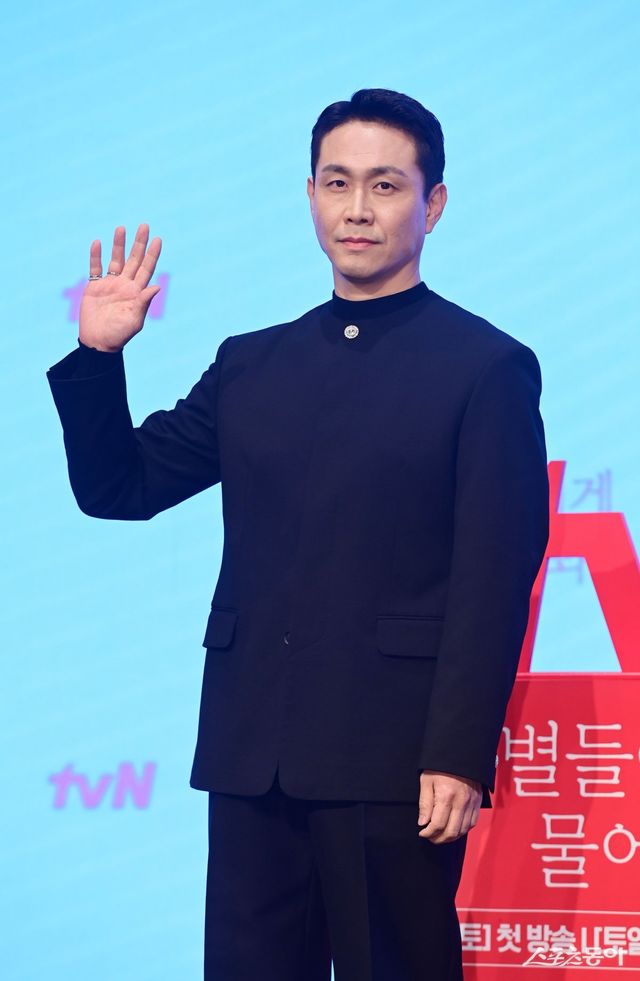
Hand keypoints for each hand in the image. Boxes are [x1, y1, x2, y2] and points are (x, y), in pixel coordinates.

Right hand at [79, 223, 161, 352]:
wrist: (98, 343)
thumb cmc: (119, 335)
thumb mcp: (134, 320)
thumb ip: (144, 302)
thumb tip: (156, 287)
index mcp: (137, 292)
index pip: (147, 268)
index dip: (152, 254)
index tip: (158, 239)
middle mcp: (125, 285)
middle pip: (133, 259)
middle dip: (138, 243)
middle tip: (144, 225)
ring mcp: (110, 285)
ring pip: (115, 260)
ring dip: (118, 244)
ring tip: (121, 228)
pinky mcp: (94, 287)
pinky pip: (95, 268)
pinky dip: (95, 256)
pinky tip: (98, 243)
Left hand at [417, 769, 481, 842]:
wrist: (460, 754)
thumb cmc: (440, 767)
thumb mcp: (426, 781)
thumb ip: (425, 803)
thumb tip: (422, 823)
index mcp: (446, 797)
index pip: (437, 825)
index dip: (428, 833)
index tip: (422, 832)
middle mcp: (461, 803)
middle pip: (451, 832)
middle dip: (438, 839)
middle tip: (430, 837)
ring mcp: (471, 803)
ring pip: (462, 831)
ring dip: (450, 838)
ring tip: (440, 836)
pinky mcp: (477, 803)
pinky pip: (472, 823)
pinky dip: (462, 830)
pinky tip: (454, 829)